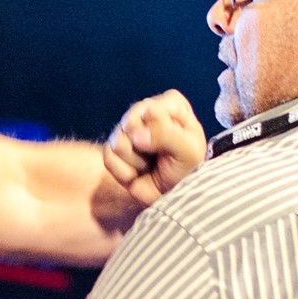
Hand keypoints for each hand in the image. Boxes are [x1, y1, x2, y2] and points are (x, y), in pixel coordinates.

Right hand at [106, 90, 207, 205]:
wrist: (172, 193)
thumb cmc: (186, 169)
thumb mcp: (188, 151)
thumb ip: (166, 135)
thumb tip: (135, 135)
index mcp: (170, 104)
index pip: (151, 109)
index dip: (159, 131)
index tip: (174, 143)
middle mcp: (146, 112)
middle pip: (130, 123)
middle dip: (146, 148)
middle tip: (161, 156)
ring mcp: (127, 130)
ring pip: (118, 142)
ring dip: (137, 162)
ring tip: (150, 164)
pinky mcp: (113, 149)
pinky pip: (108, 158)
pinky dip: (125, 172)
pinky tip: (138, 172)